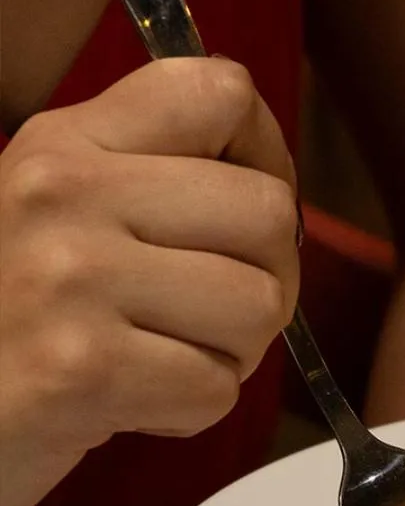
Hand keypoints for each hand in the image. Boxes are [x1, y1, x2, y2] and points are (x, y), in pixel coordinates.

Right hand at [0, 58, 299, 505]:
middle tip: (208, 319)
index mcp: (65, 143)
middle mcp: (64, 192)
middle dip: (267, 284)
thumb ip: (153, 187)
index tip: (245, 219)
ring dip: (230, 355)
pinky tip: (130, 403)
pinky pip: (215, 388)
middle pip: (268, 214)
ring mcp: (69, 277)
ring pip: (257, 306)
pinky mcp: (81, 368)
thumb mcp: (59, 220)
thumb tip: (276, 199)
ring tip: (161, 360)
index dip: (269, 161)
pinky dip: (190, 412)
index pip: (220, 93)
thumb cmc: (15, 327)